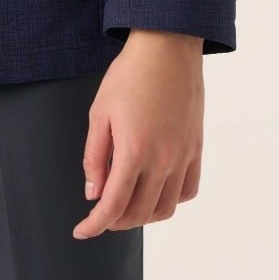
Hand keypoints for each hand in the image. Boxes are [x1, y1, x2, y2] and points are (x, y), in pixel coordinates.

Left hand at [73, 30, 204, 237]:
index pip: (113, 205)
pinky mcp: (196, 148)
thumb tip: (93, 193)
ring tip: (126, 205)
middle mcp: (163, 160)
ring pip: (166, 208)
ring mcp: (183, 156)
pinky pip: (188, 190)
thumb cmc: (129, 76)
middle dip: (116, 221)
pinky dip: (170, 200)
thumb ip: (95, 158)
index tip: (82, 231)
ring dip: (143, 215)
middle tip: (100, 215)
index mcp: (134, 151)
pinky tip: (155, 191)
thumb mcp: (99, 113)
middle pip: (139, 212)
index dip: (95, 224)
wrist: (168, 49)